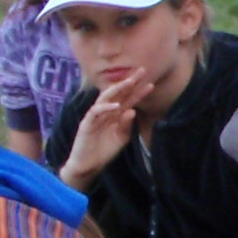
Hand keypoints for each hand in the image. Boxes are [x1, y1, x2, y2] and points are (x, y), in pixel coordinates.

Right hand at [60, 70, 150, 187]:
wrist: (88, 165)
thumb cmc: (104, 151)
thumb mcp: (121, 139)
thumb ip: (127, 126)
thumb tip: (133, 111)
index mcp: (115, 115)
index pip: (128, 100)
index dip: (139, 92)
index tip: (151, 84)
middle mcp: (106, 112)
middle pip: (118, 93)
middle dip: (129, 82)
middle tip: (141, 71)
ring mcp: (95, 116)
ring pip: (105, 98)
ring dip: (117, 89)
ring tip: (129, 83)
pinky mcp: (86, 123)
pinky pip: (95, 112)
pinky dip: (106, 107)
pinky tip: (116, 105)